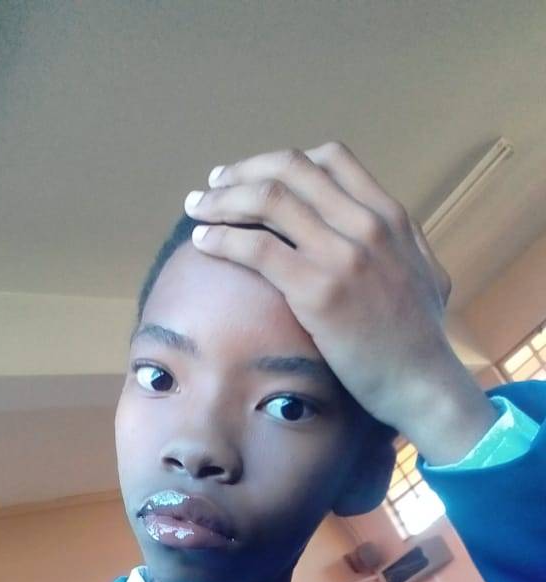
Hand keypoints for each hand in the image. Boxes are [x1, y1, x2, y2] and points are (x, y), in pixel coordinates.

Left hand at [184, 143, 497, 461]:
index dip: (283, 161)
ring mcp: (342, 255)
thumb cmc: (421, 340)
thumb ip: (399, 246)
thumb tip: (380, 233)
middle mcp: (366, 225)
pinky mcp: (317, 289)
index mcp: (390, 216)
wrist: (423, 384)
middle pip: (291, 169)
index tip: (254, 175)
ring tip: (196, 209)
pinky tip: (202, 242)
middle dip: (243, 171)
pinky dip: (222, 237)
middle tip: (213, 185)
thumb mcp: (423, 274)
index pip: (330, 159)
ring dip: (222, 199)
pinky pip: (256, 247)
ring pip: (268, 200)